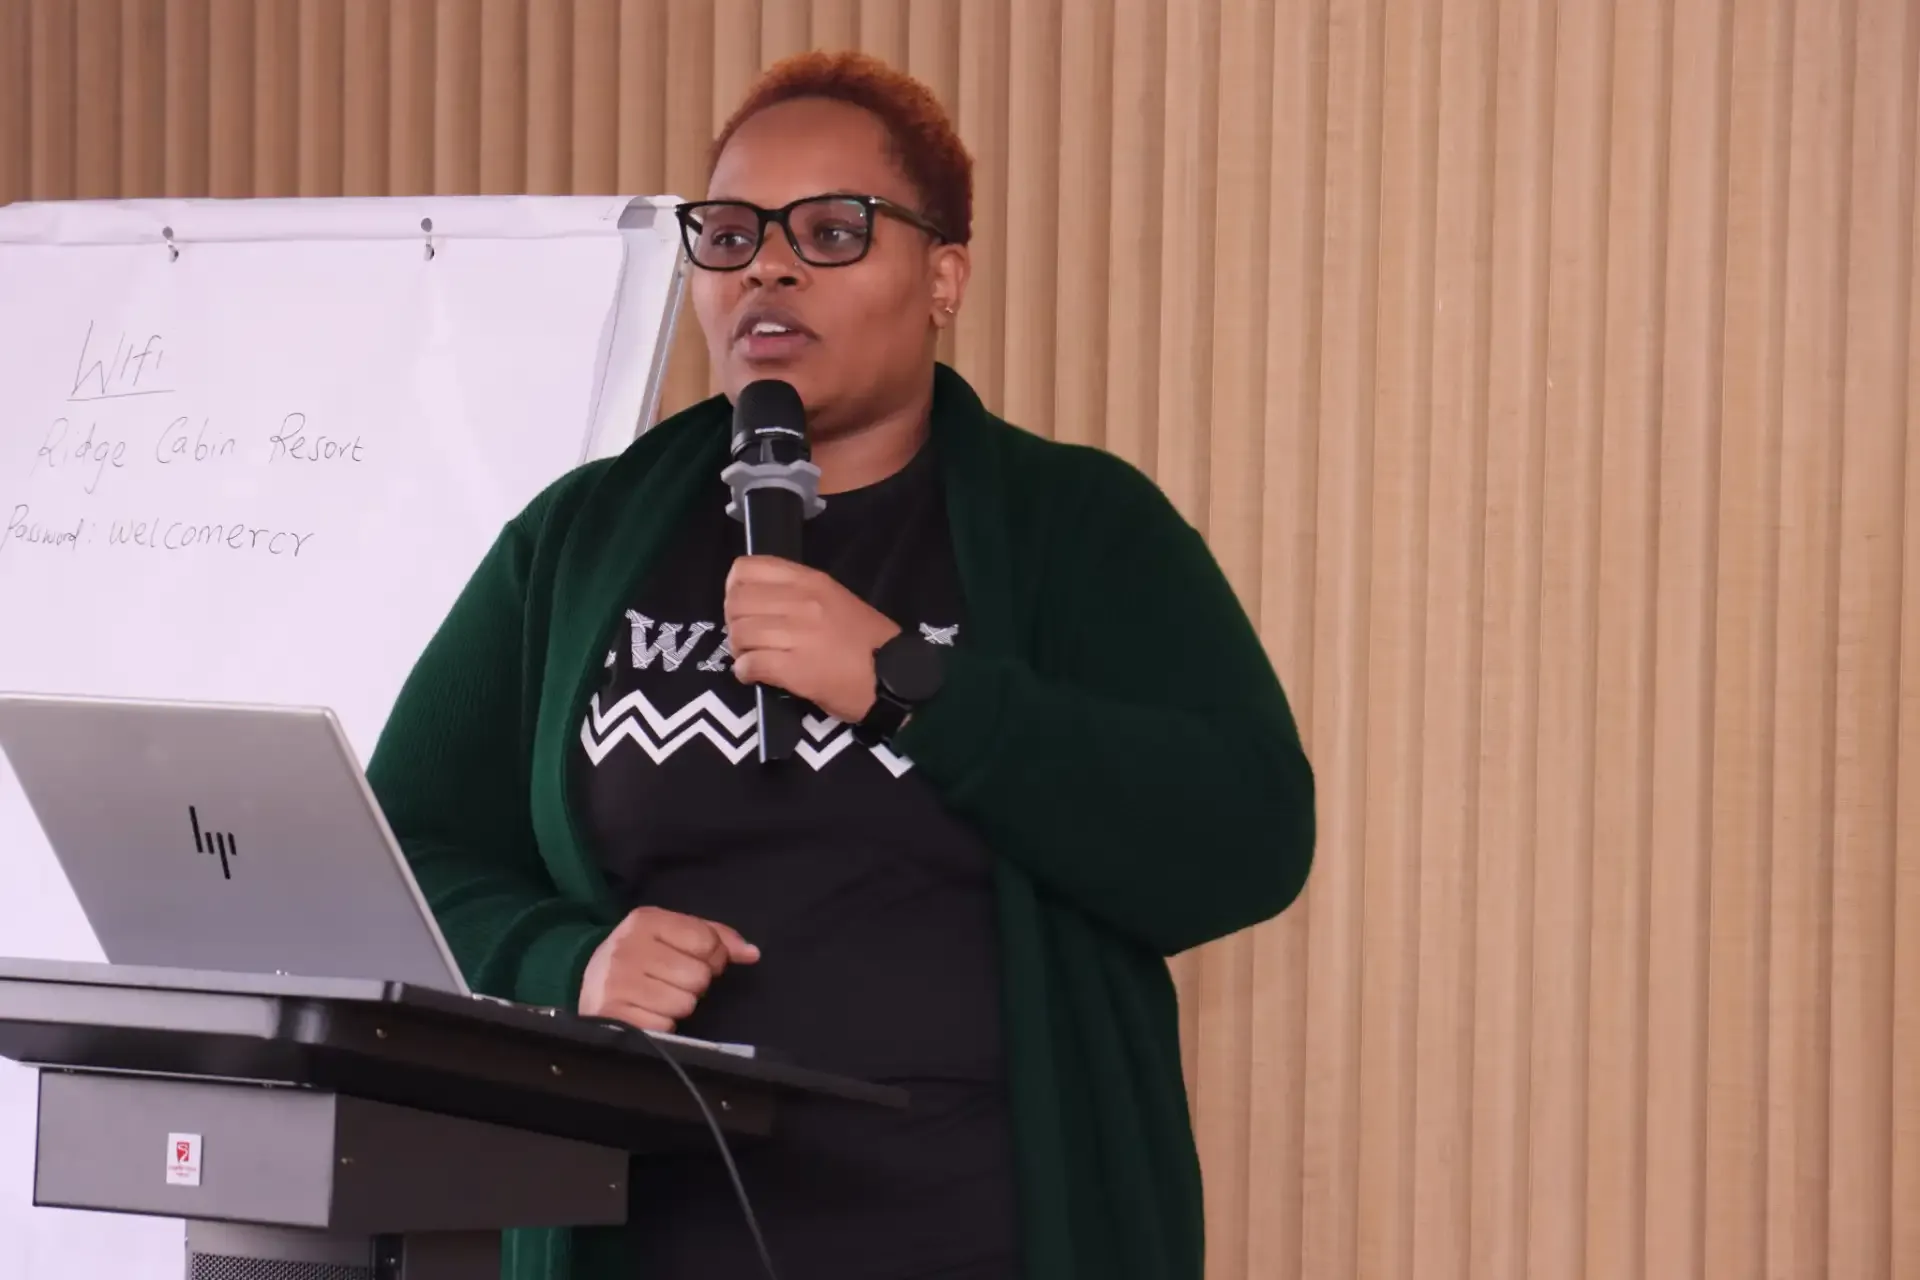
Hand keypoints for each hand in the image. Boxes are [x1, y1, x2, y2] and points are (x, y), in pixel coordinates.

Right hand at [578, 906, 759, 1032]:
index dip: (713, 956)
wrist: (588, 980)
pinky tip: (646, 1011)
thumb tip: (753, 953)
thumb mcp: (673, 934)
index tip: (697, 960)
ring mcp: (617, 982)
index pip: (706, 941)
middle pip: (699, 976)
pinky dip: (661, 1024)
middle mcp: (629, 948)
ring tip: (658, 996)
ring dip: (678, 1005)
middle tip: (672, 981)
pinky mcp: (612, 1015)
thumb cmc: (643, 955)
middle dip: (694, 983)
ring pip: (684, 1004)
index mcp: (646, 921)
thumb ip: (716, 937)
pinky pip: (664, 1026)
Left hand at [724, 555, 899, 722]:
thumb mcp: (834, 599)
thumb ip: (797, 593)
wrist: (893, 677)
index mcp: (810, 581)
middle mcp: (801, 602)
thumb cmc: (866, 640)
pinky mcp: (794, 669)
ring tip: (752, 657)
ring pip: (739, 633)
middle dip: (733, 622)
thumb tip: (758, 601)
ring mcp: (798, 635)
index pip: (746, 569)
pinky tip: (755, 675)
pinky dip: (744, 672)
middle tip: (746, 637)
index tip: (744, 606)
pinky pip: (750, 664)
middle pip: (737, 602)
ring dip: (739, 649)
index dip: (734, 588)